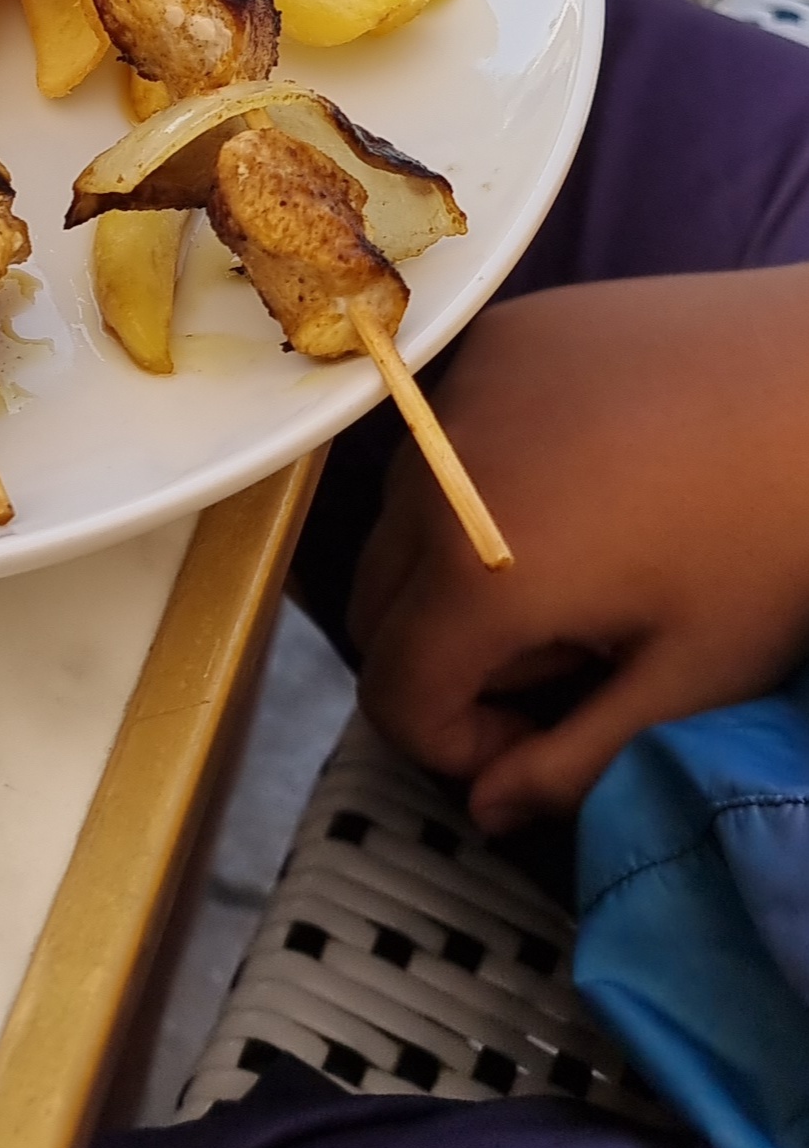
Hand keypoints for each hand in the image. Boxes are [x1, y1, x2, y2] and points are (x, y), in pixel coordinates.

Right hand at [350, 264, 808, 832]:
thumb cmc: (773, 540)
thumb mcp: (688, 679)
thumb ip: (571, 764)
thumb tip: (487, 811)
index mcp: (475, 574)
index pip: (391, 694)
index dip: (455, 744)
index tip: (542, 734)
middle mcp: (432, 474)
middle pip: (377, 607)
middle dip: (449, 660)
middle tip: (569, 655)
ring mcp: (459, 389)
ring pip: (404, 518)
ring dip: (456, 568)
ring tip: (581, 562)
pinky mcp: (497, 335)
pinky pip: (446, 435)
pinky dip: (481, 479)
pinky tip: (587, 474)